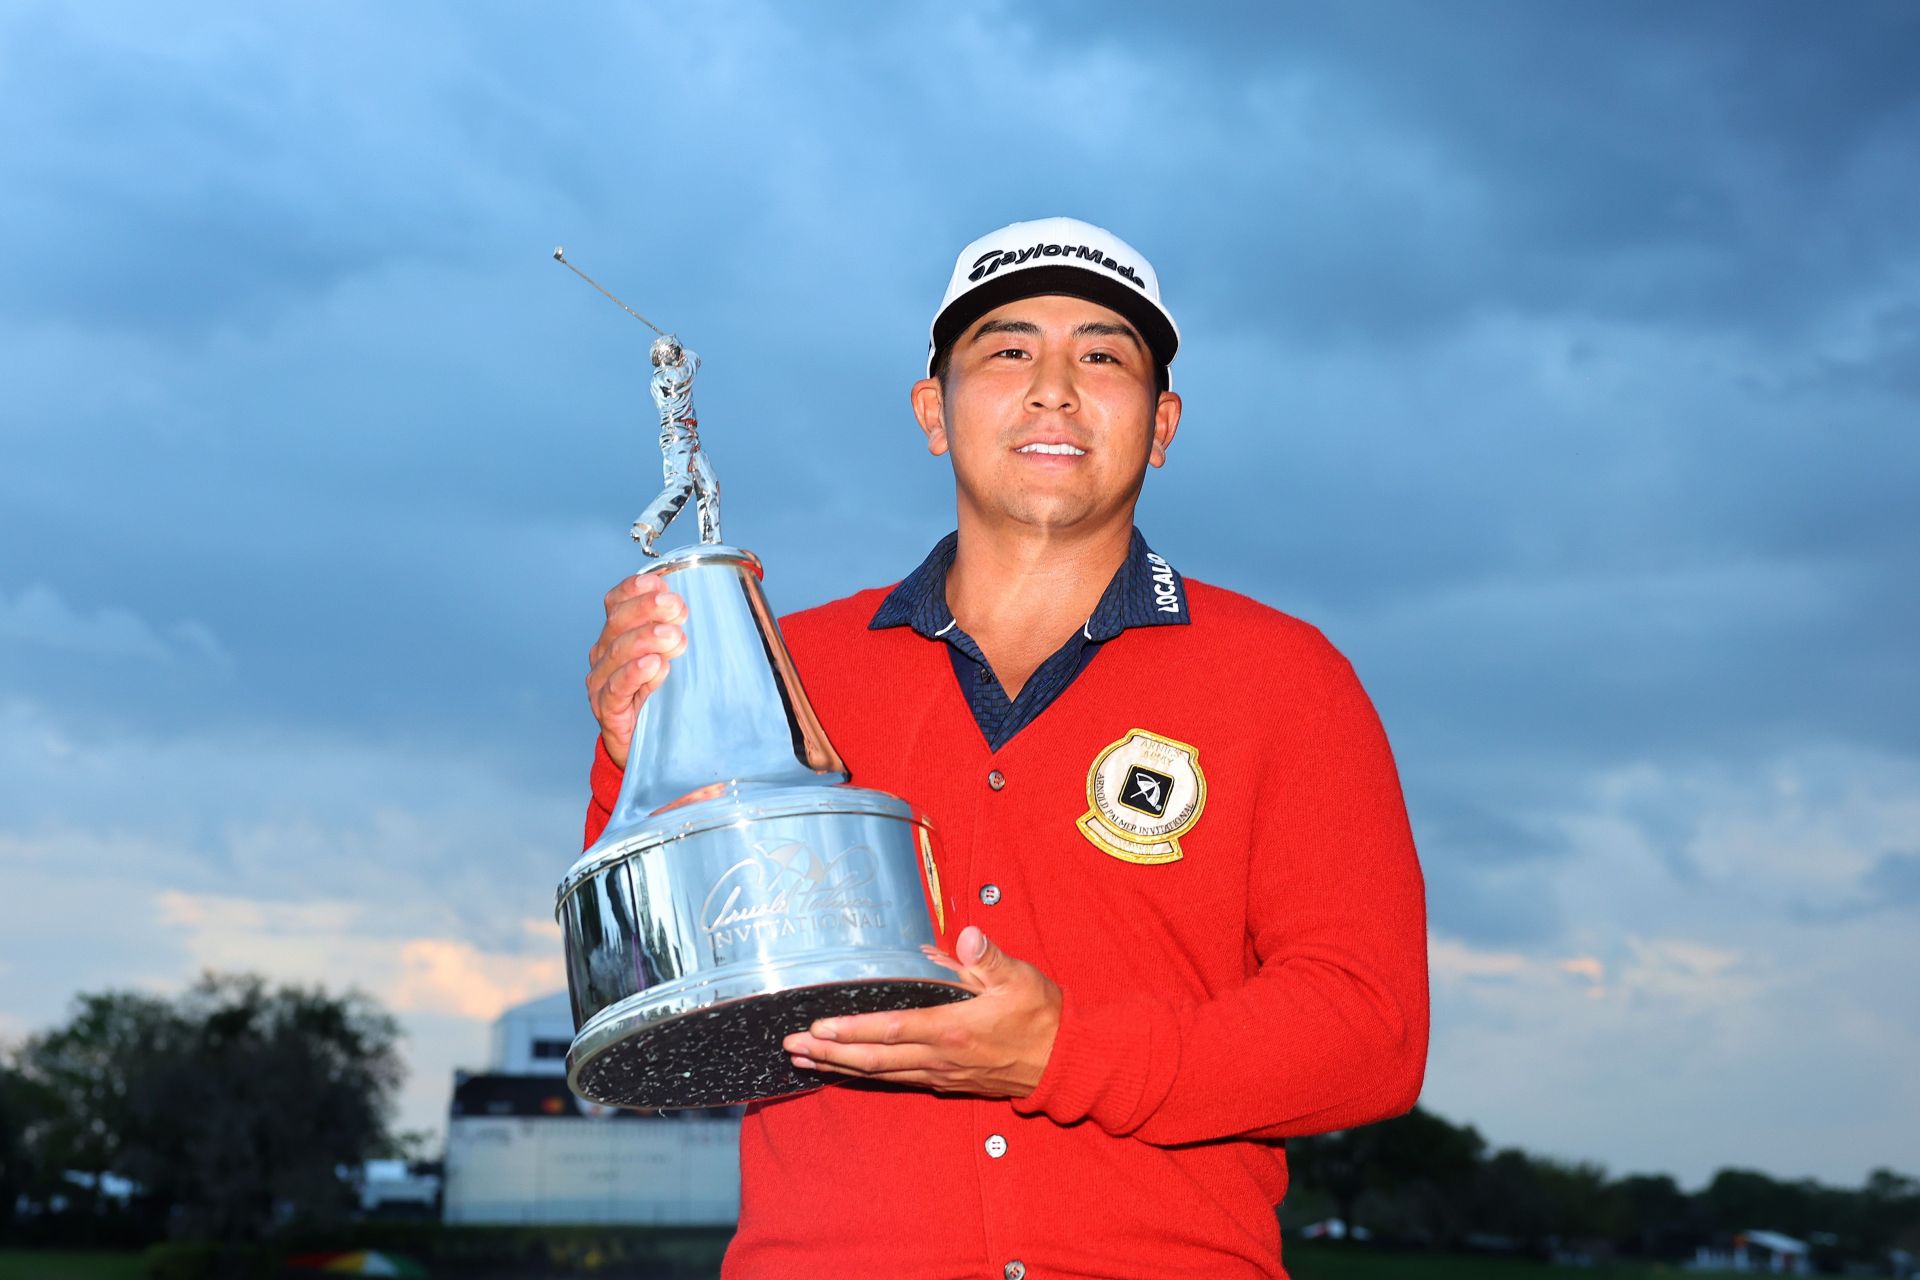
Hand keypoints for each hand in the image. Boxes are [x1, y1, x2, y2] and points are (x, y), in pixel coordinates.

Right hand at [586, 572, 687, 767]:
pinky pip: (616, 689)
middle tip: (677, 608)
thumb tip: (719, 606)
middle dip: (648, 609)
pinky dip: (633, 674)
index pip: (618, 601)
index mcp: (618, 633)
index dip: (635, 589)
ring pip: (617, 652)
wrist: (647, 746)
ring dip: (646, 639)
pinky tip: (653, 666)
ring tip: (673, 637)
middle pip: (618, 622)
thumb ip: (683, 632)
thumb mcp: (674, 658)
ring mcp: (602, 682)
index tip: (661, 583)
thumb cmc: (662, 695)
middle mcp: (605, 654)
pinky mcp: (608, 710)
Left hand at [781, 926, 1062, 1097]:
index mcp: (952, 1030)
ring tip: (804, 1061)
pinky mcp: (947, 1082)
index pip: (890, 1030)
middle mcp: (940, 1058)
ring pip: (881, 1075)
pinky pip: (898, 1079)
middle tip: (790, 1047)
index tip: (817, 1027)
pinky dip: (867, 1075)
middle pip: (873, 1060)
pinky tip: (849, 1070)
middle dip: (828, 1053)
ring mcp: (942, 1074)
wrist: (1065, 1063)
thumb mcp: (1019, 978)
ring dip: (840, 1067)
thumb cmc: (1042, 1017)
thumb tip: (966, 934)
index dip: (851, 1029)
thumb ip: (987, 958)